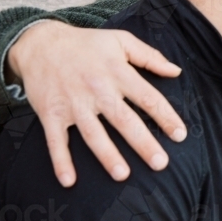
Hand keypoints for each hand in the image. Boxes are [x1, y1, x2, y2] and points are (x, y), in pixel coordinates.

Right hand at [7, 21, 186, 186]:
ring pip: (93, 134)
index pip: (148, 98)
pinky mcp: (51, 114)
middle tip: (160, 163)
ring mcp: (73, 104)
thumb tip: (176, 71)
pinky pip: (56, 141)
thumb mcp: (121, 40)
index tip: (180, 135)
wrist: (41, 43)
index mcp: (118, 73)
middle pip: (124, 120)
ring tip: (123, 175)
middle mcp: (98, 90)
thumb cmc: (87, 43)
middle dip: (143, 143)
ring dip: (108, 155)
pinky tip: (69, 180)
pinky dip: (61, 161)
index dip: (166, 117)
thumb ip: (150, 56)